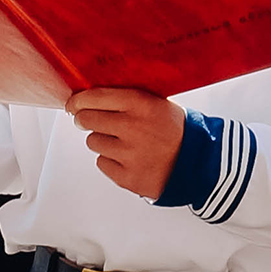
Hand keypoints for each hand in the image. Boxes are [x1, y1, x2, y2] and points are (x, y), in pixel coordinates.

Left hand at [67, 88, 185, 200]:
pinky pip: (102, 163)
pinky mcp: (127, 176)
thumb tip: (91, 95)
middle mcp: (133, 128)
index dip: (78, 101)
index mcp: (141, 104)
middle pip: (87, 119)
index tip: (73, 104)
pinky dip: (111, 161)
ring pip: (93, 142)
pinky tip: (128, 158)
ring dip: (102, 141)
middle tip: (91, 120)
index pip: (94, 97)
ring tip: (123, 142)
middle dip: (85, 119)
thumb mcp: (157, 103)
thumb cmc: (176, 131)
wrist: (197, 163)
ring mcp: (129, 154)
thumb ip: (127, 98)